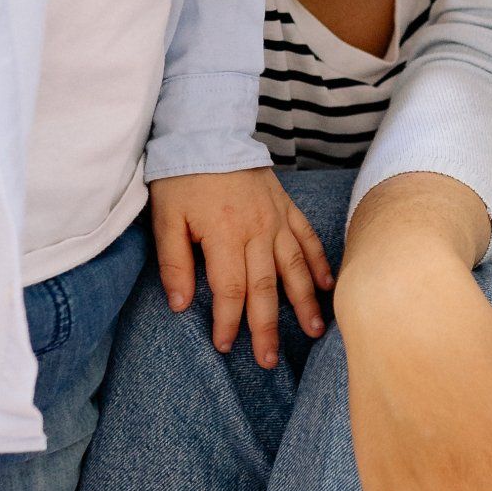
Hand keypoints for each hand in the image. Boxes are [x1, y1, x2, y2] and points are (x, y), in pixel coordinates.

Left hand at [150, 169, 331, 369]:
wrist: (208, 131)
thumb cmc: (182, 177)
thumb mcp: (165, 218)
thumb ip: (174, 262)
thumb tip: (179, 305)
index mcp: (225, 235)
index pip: (231, 290)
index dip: (228, 321)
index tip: (226, 346)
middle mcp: (257, 231)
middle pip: (266, 288)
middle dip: (267, 327)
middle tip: (269, 359)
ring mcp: (276, 219)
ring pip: (294, 268)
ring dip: (304, 302)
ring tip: (313, 331)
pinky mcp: (286, 208)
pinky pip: (307, 238)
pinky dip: (319, 262)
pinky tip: (326, 285)